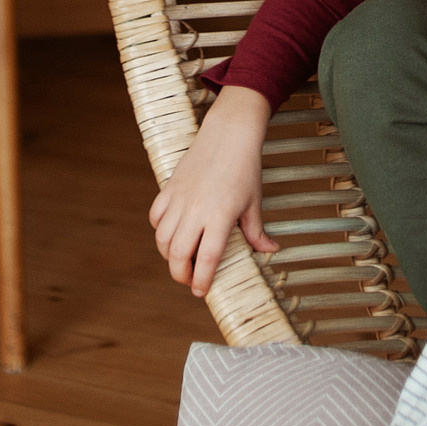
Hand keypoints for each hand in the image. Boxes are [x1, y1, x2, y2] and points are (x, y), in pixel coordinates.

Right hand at [147, 85, 278, 296]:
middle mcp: (196, 210)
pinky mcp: (169, 188)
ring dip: (168, 255)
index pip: (205, 258)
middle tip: (189, 280)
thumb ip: (257, 231)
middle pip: (177, 254)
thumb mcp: (254, 202)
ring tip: (180, 260)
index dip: (201, 280)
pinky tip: (171, 233)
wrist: (229, 134)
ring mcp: (180, 199)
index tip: (201, 292)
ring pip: (162, 238)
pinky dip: (160, 230)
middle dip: (180, 274)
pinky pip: (156, 217)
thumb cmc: (245, 167)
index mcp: (220, 216)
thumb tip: (270, 250)